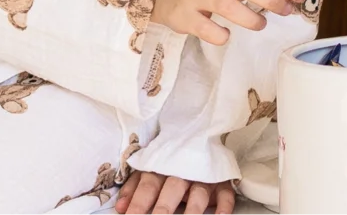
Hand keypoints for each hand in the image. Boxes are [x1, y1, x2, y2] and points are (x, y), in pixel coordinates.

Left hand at [116, 171, 235, 214]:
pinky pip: (225, 194)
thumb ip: (133, 189)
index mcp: (160, 168)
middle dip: (162, 209)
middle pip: (171, 190)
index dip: (138, 204)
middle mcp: (182, 172)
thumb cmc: (168, 162)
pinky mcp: (222, 181)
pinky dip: (224, 206)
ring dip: (192, 210)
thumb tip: (121, 208)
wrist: (199, 137)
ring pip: (198, 193)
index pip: (147, 186)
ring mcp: (204, 176)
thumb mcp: (149, 170)